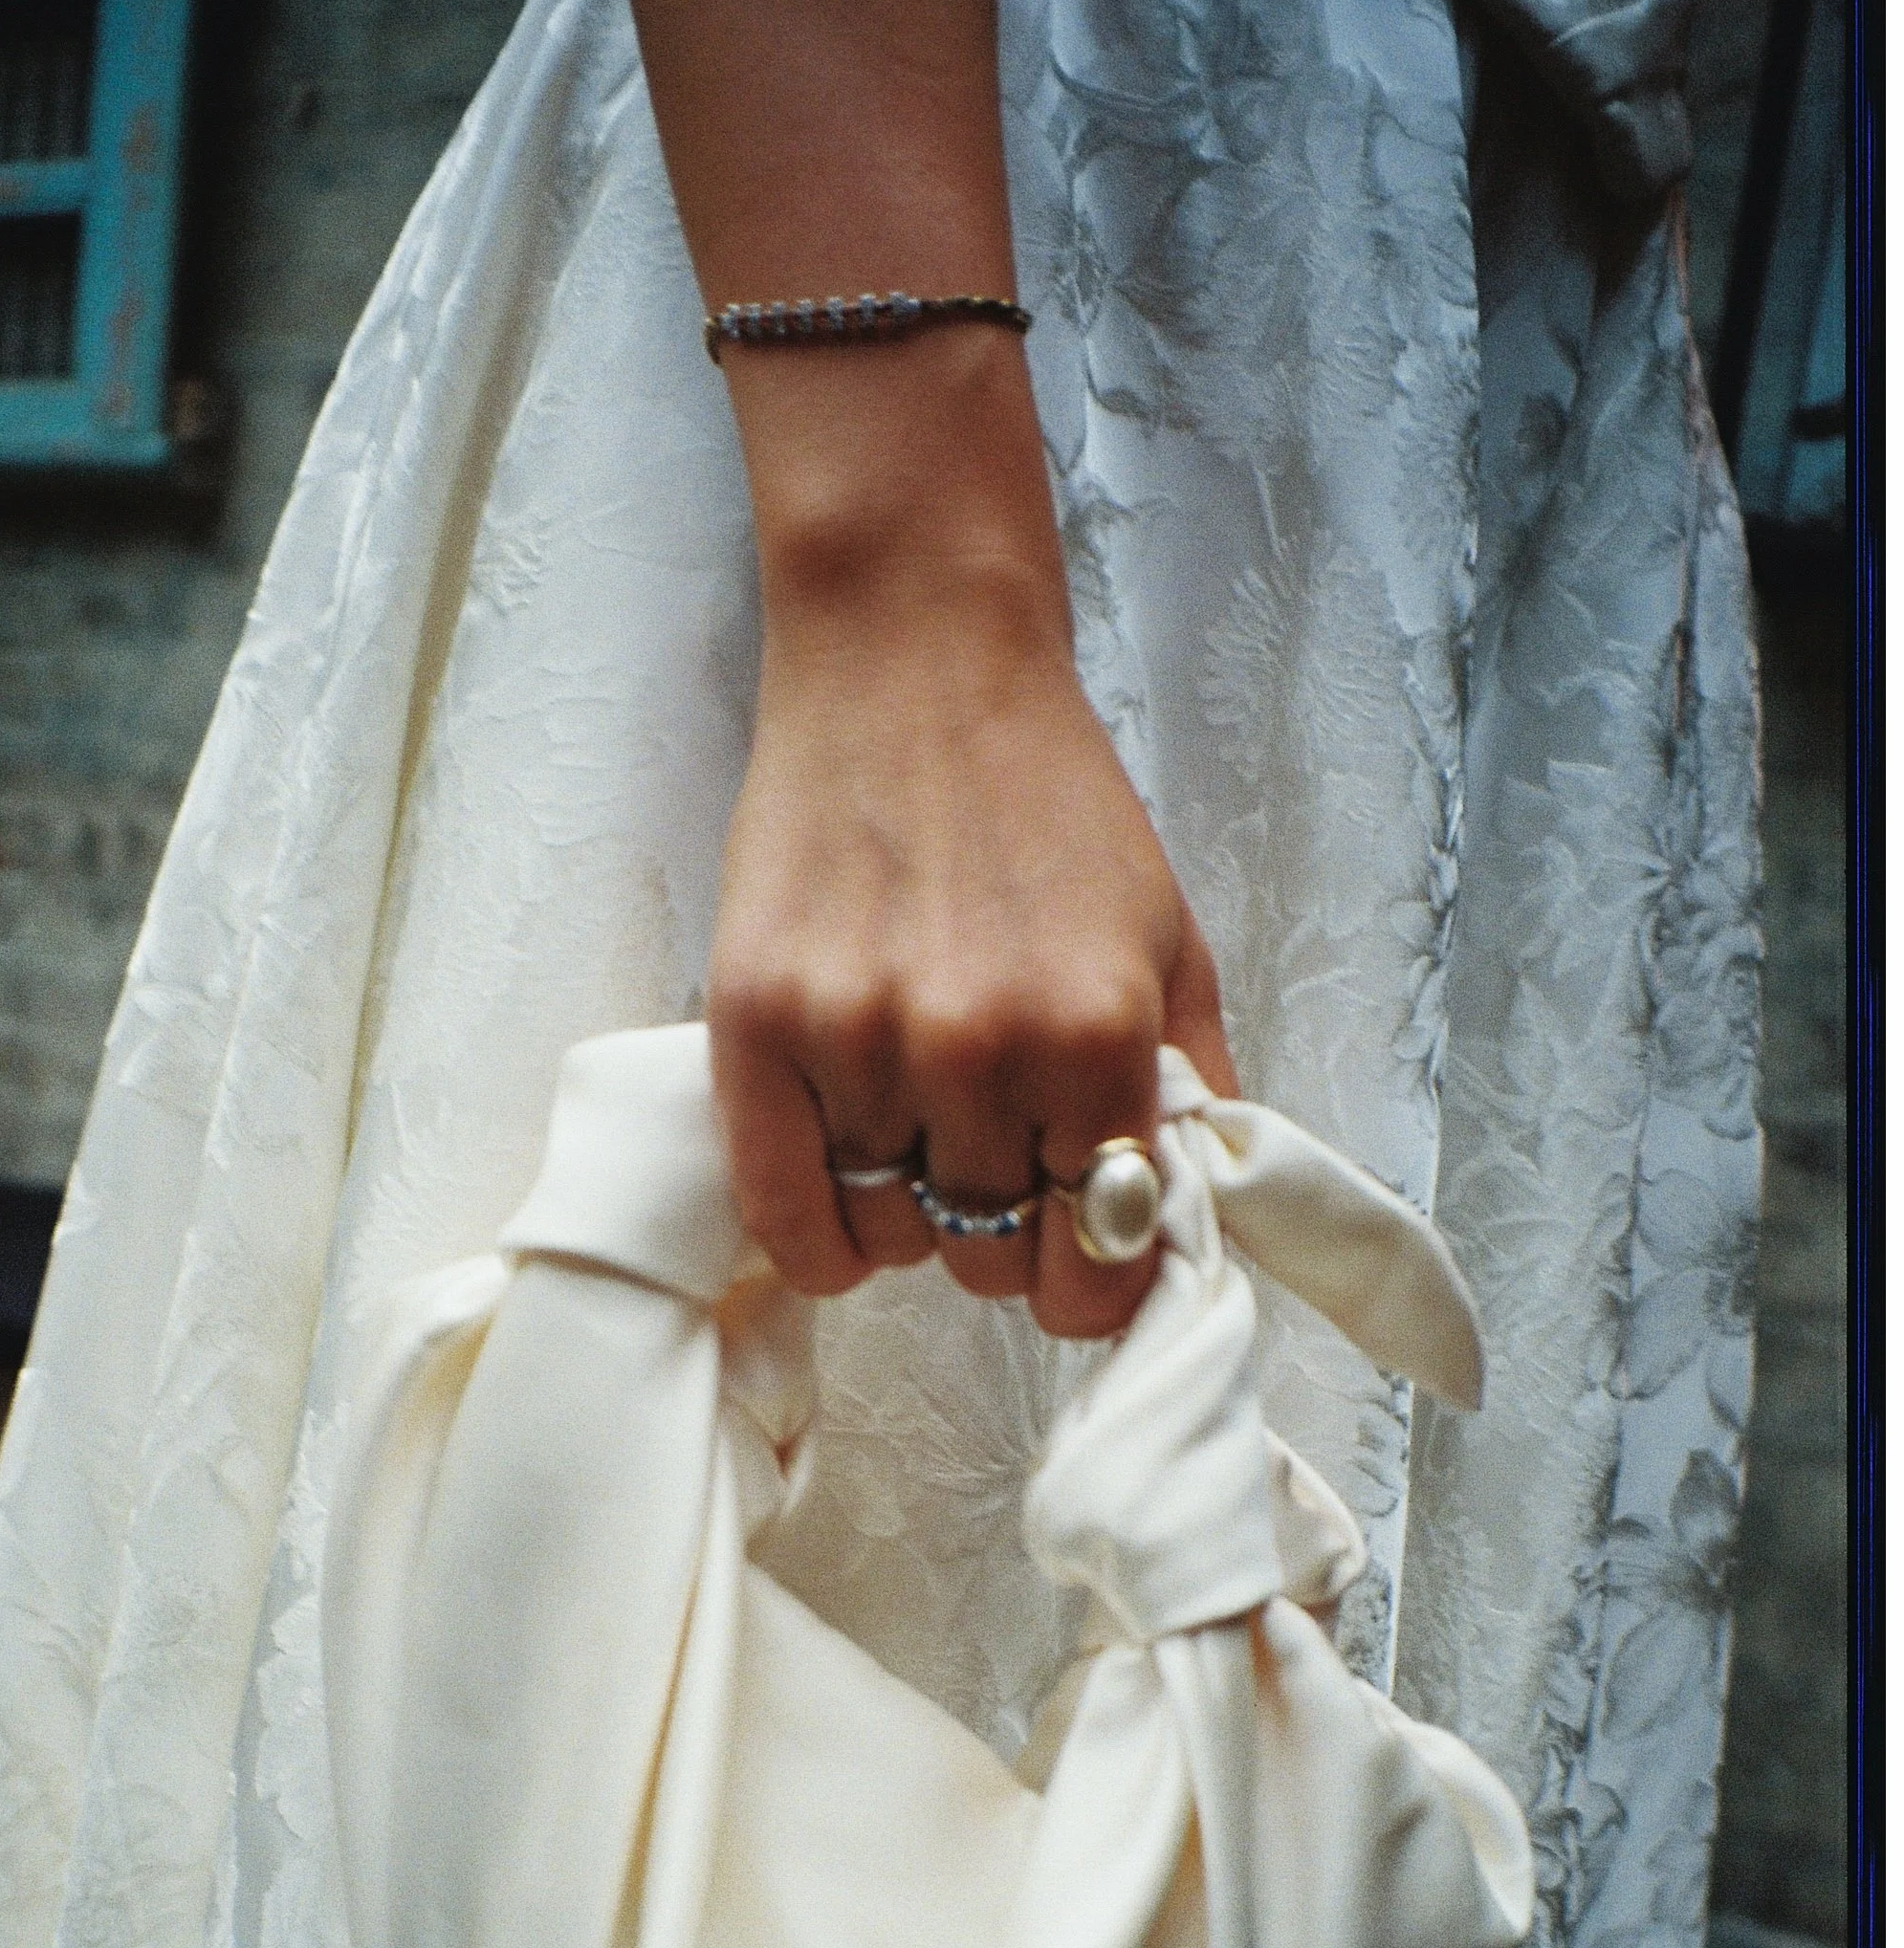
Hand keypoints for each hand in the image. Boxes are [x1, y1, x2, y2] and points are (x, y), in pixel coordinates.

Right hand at [708, 562, 1237, 1341]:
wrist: (914, 668)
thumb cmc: (1049, 805)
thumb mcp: (1167, 943)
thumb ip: (1189, 1093)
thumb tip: (1180, 1235)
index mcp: (1099, 1033)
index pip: (1103, 1256)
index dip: (1094, 1280)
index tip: (1077, 1254)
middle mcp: (980, 1048)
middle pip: (991, 1257)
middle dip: (1002, 1231)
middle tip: (991, 1157)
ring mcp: (859, 1039)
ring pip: (892, 1238)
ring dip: (908, 1213)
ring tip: (913, 1127)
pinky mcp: (757, 1024)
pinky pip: (785, 1216)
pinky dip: (820, 1241)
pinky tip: (842, 1195)